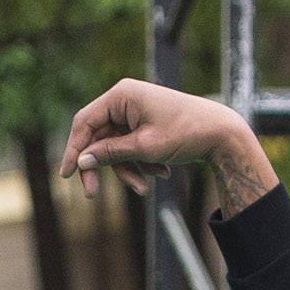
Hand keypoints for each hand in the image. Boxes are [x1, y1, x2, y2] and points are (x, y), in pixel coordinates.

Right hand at [59, 78, 277, 217]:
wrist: (222, 133)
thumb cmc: (185, 133)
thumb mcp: (144, 147)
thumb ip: (110, 154)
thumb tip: (82, 162)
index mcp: (122, 95)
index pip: (85, 122)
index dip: (73, 149)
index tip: (67, 174)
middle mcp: (125, 100)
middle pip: (98, 138)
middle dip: (102, 167)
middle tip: (92, 194)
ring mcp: (135, 112)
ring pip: (115, 147)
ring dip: (127, 169)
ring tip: (145, 186)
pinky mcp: (145, 125)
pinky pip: (130, 148)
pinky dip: (140, 163)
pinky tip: (161, 172)